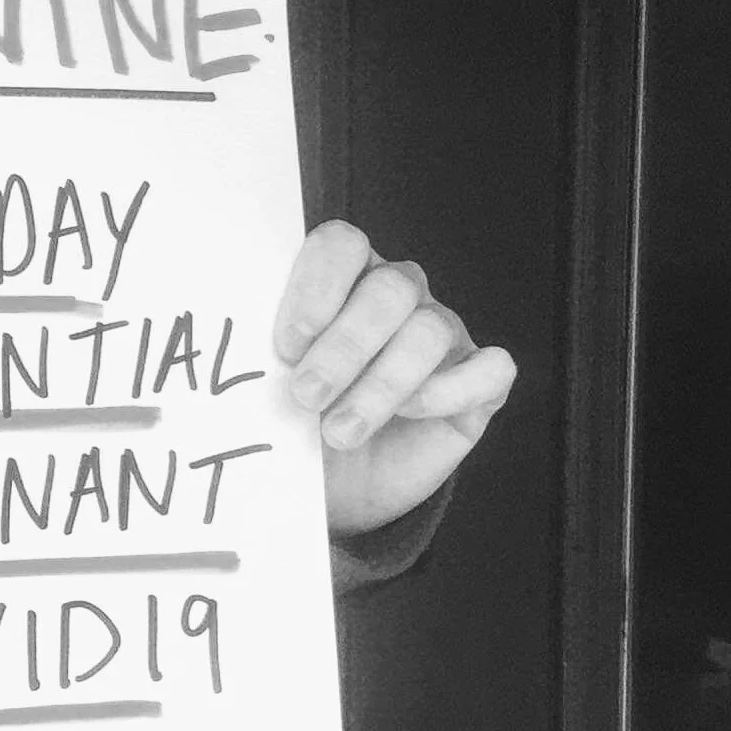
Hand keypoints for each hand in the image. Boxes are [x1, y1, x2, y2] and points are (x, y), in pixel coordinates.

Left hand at [274, 221, 515, 537]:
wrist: (339, 485)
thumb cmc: (300, 421)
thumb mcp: (274, 384)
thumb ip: (266, 352)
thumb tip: (242, 345)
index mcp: (343, 276)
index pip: (341, 244)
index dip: (315, 287)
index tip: (285, 345)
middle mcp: (399, 294)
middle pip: (389, 289)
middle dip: (344, 346)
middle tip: (306, 395)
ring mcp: (445, 334)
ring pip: (428, 331)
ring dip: (381, 385)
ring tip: (339, 432)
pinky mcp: (481, 381)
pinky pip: (488, 369)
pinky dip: (449, 391)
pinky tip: (409, 415)